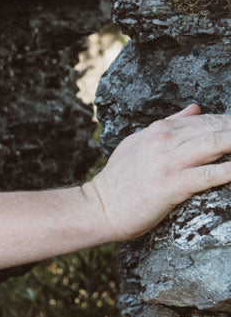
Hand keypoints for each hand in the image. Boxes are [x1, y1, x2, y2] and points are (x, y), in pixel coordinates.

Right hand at [82, 105, 230, 240]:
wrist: (99, 208)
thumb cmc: (119, 181)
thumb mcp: (138, 143)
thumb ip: (167, 124)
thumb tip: (196, 109)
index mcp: (159, 129)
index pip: (206, 118)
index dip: (230, 121)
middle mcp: (165, 141)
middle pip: (217, 126)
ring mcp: (169, 162)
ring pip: (218, 143)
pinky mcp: (172, 185)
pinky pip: (211, 174)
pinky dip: (230, 170)